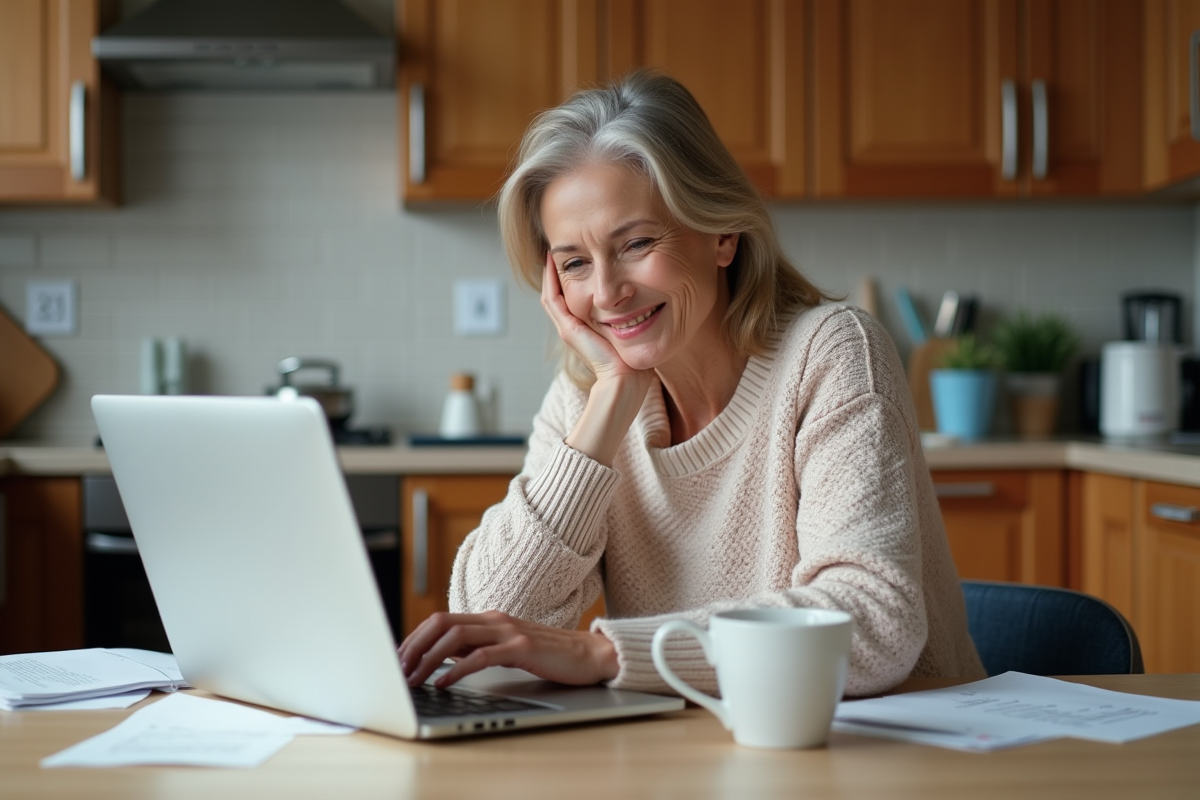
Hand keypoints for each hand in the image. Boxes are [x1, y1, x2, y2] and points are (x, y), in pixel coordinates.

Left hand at [398, 610, 618, 688]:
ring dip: (428, 659)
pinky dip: (457, 669)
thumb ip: (477, 648)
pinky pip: (480, 656)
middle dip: (414, 646)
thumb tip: (442, 659)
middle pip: (441, 623)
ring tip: (414, 678)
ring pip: (455, 637)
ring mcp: (508, 631)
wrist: (589, 654)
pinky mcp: (522, 647)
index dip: (414, 638)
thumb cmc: (548, 654)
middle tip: (398, 669)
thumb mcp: (506, 648)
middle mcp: (495, 619)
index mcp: (489, 618)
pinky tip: (444, 683)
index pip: (440, 621)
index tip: (398, 658)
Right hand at [540, 252, 652, 386]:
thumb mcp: (631, 334)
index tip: (578, 261)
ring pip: (551, 295)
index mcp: (585, 330)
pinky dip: (550, 281)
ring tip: (552, 254)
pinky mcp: (568, 329)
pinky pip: (553, 299)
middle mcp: (573, 329)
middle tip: (559, 252)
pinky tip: (552, 263)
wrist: (625, 380)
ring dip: (550, 274)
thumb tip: (650, 305)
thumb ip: (633, 321)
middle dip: (557, 274)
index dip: (571, 281)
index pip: (572, 300)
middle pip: (558, 296)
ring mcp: (567, 329)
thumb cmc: (633, 363)